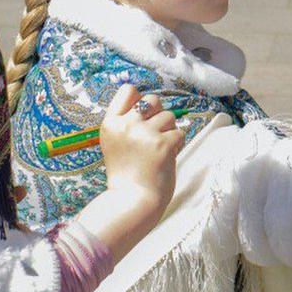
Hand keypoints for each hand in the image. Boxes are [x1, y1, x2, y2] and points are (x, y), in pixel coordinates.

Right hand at [100, 85, 183, 219]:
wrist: (132, 202)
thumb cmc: (126, 174)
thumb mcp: (115, 143)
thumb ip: (126, 122)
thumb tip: (147, 100)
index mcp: (111, 124)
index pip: (128, 90)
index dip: (139, 100)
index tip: (143, 117)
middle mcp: (126, 125)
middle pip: (152, 99)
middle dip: (158, 115)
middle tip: (154, 136)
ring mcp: (145, 134)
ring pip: (169, 116)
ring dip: (170, 131)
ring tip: (160, 150)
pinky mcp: (163, 144)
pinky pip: (180, 132)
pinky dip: (178, 144)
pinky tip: (168, 157)